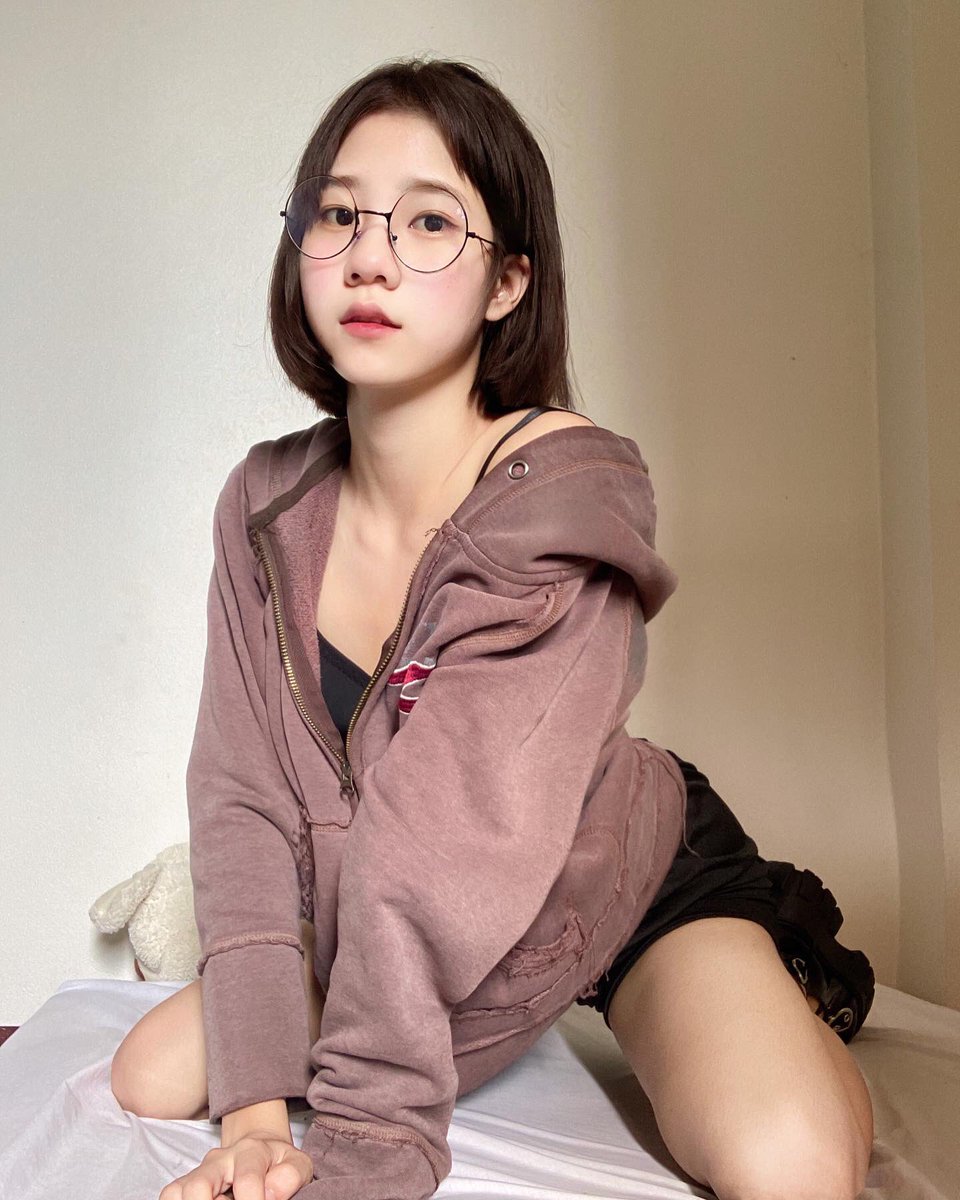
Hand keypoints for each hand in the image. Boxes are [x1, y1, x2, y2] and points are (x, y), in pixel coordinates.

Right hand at [158, 1132, 312, 1199]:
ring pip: (177, 1191)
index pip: (246, 1180)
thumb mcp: (298, 1165)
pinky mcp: (186, 1184)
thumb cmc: (279, 1164)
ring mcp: (200, 1171)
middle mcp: (220, 1159)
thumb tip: (270, 1194)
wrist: (260, 1149)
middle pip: (199, 1185)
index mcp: (251, 1151)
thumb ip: (290, 1176)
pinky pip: (170, 1195)